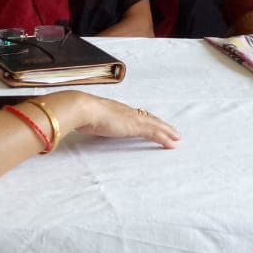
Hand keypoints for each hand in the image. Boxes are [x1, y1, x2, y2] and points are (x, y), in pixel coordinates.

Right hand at [46, 91, 179, 148]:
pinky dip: (164, 138)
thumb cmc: (78, 114)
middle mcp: (126, 112)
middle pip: (148, 118)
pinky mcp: (135, 126)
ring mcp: (131, 118)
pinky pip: (154, 132)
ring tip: (177, 138)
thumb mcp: (84, 120)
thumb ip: (84, 123)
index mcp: (115, 109)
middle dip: (161, 125)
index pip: (134, 115)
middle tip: (173, 132)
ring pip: (155, 124)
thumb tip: (75, 125)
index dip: (145, 119)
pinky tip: (172, 143)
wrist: (80, 108)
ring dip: (167, 132)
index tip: (151, 123)